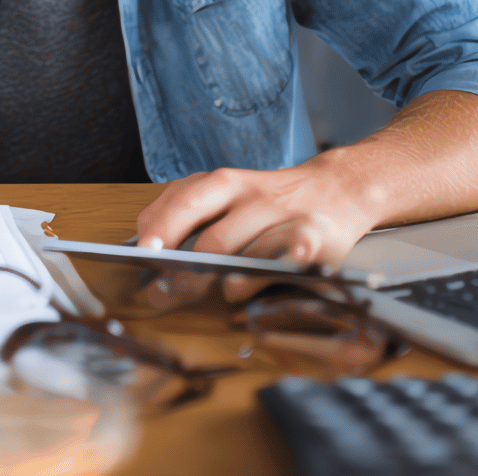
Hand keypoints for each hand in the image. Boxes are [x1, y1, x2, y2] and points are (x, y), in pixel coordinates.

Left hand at [133, 154, 376, 304]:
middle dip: (188, 273)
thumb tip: (142, 245)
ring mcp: (283, 217)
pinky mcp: (315, 233)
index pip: (183, 205)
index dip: (161, 231)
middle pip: (213, 239)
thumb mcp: (225, 193)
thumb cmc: (269, 201)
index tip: (144, 254)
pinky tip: (292, 259)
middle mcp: (251, 197)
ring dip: (234, 277)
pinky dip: (294, 254)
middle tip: (170, 293)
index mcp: (223, 185)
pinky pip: (300, 245)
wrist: (335, 187)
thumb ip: (186, 213)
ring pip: (252, 251)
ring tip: (224, 291)